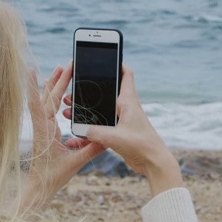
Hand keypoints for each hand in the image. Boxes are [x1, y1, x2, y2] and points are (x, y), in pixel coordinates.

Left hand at [18, 64, 106, 213]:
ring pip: (47, 100)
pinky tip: (55, 90)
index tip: (30, 69)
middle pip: (48, 96)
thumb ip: (91, 150)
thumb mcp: (75, 163)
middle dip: (58, 79)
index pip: (40, 104)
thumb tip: (107, 139)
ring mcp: (42, 127)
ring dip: (54, 84)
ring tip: (62, 68)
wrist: (40, 188)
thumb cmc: (52, 177)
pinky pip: (47, 109)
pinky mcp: (45, 131)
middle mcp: (41, 126)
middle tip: (67, 63)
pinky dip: (51, 96)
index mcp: (44, 131)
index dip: (34, 86)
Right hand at [62, 65, 182, 195]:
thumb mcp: (115, 138)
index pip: (126, 75)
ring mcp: (122, 121)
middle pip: (105, 94)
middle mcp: (126, 109)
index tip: (105, 57)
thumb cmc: (141, 146)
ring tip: (67, 112)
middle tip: (71, 93)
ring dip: (85, 112)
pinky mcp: (120, 134)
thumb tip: (81, 129)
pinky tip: (76, 138)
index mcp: (128, 102)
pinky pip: (101, 128)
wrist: (154, 164)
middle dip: (88, 93)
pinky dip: (89, 131)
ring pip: (100, 112)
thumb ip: (95, 132)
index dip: (117, 63)